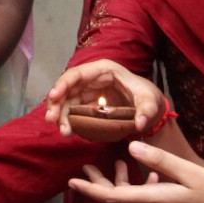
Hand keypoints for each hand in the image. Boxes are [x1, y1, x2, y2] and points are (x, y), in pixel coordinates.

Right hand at [44, 59, 165, 137]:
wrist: (149, 108)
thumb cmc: (148, 97)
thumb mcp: (151, 102)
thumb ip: (147, 111)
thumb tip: (140, 123)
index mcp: (104, 70)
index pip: (77, 73)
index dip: (63, 83)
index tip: (54, 96)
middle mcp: (91, 79)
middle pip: (67, 88)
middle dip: (57, 103)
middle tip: (52, 119)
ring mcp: (88, 92)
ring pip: (66, 101)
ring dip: (60, 116)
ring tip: (63, 132)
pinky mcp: (87, 105)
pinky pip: (72, 112)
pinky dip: (68, 121)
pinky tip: (68, 132)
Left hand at [69, 140, 203, 202]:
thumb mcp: (188, 172)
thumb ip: (158, 160)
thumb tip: (131, 146)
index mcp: (154, 202)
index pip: (113, 197)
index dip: (91, 188)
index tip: (72, 181)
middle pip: (116, 201)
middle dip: (98, 185)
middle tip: (84, 166)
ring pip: (129, 202)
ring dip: (118, 185)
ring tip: (112, 164)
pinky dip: (138, 189)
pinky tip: (149, 174)